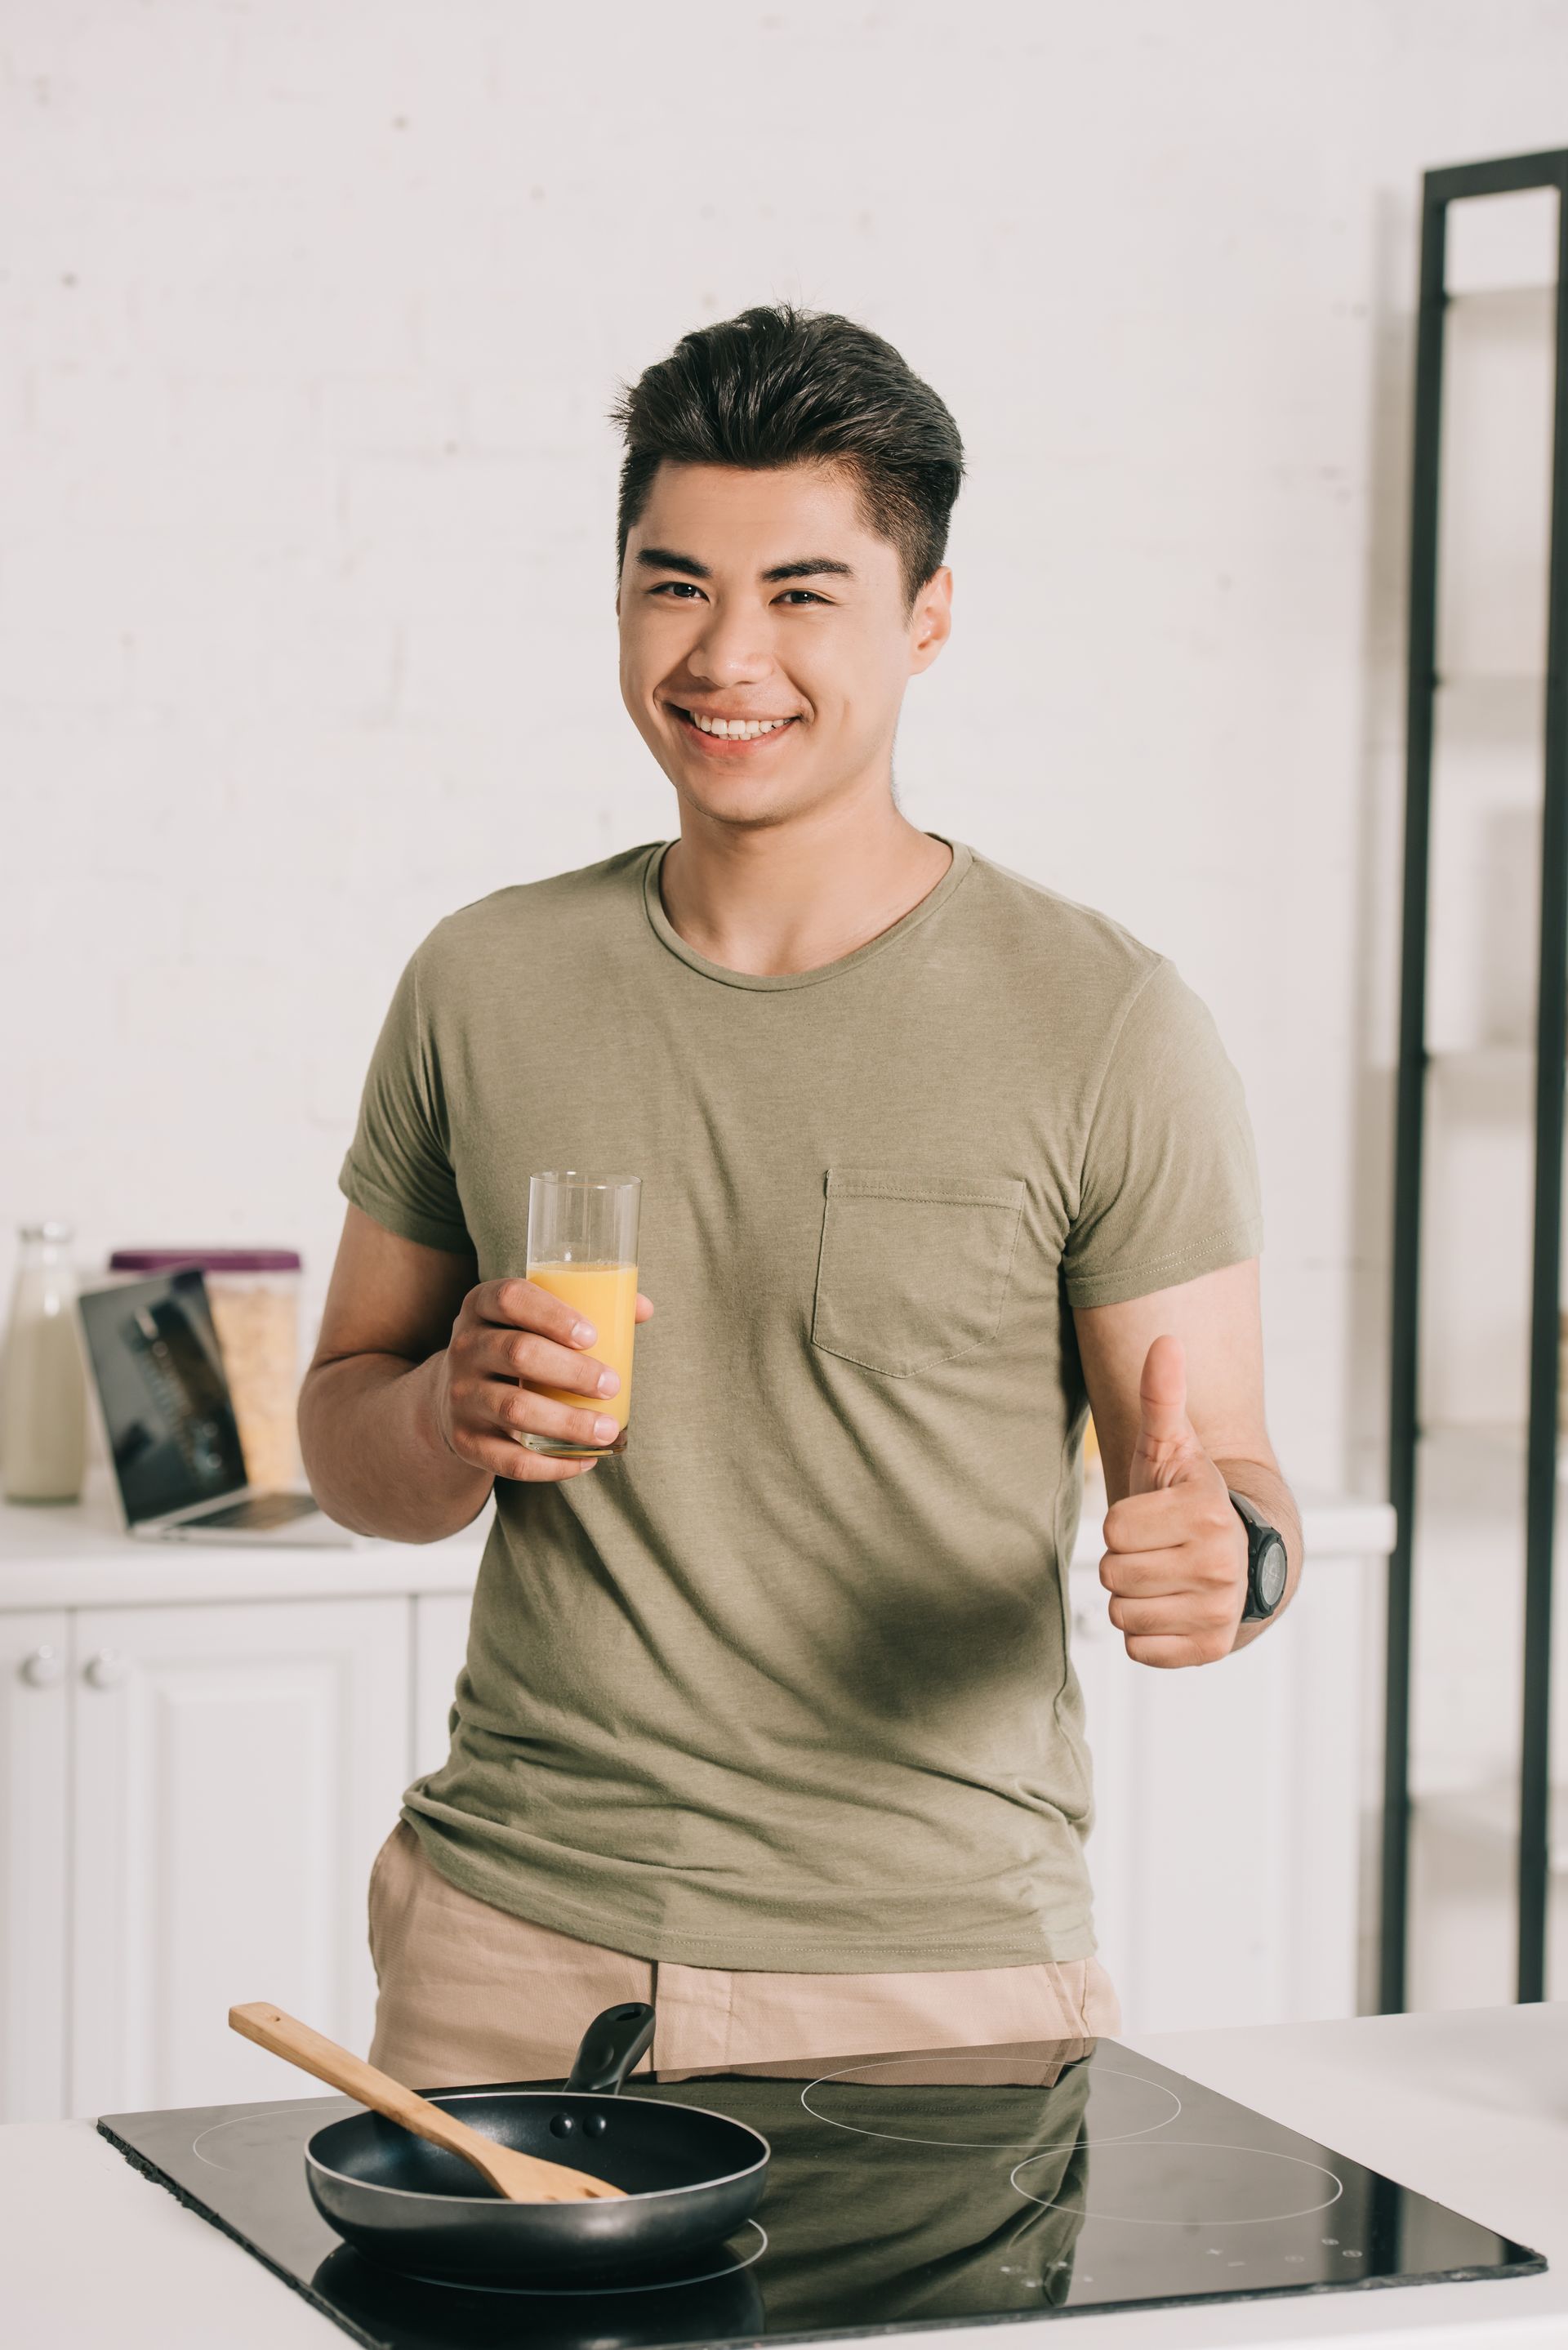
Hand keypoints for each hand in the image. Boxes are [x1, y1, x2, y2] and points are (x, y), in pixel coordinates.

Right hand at [429, 1277, 653, 1483]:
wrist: (450, 1395)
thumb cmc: (513, 1346)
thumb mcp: (529, 1318)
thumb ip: (586, 1307)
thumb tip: (644, 1309)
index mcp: (482, 1305)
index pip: (510, 1298)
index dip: (551, 1314)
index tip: (592, 1335)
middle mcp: (465, 1347)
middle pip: (517, 1353)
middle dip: (572, 1371)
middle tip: (612, 1384)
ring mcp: (461, 1395)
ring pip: (514, 1409)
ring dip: (567, 1423)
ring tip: (608, 1429)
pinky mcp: (465, 1440)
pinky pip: (508, 1459)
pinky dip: (550, 1466)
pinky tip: (584, 1461)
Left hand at [1099, 1335, 1246, 1667]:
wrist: (1234, 1558)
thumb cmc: (1185, 1498)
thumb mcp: (1171, 1447)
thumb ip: (1163, 1397)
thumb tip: (1166, 1342)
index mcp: (1208, 1510)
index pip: (1113, 1528)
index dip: (1124, 1523)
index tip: (1155, 1516)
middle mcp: (1223, 1563)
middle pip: (1113, 1574)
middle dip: (1125, 1561)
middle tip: (1157, 1550)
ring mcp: (1220, 1610)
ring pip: (1121, 1613)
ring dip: (1133, 1597)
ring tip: (1164, 1576)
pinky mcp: (1211, 1649)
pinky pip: (1138, 1648)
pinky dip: (1146, 1633)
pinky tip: (1171, 1608)